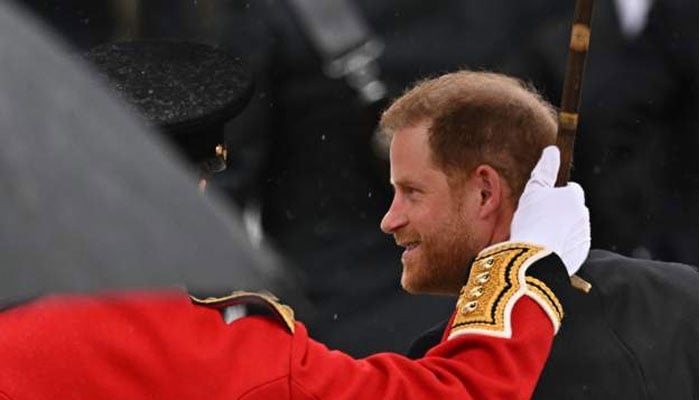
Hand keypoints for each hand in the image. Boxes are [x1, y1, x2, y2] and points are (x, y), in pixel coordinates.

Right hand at [510, 146, 590, 274]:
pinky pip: (572, 244)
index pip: (571, 189)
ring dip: (561, 228)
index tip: (542, 203)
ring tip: (540, 235)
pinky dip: (562, 244)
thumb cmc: (531, 221)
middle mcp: (584, 214)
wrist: (534, 258)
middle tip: (539, 220)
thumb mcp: (533, 191)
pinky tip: (546, 247)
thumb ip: (545, 170)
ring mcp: (584, 234)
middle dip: (561, 212)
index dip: (555, 195)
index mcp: (574, 196)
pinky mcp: (581, 252)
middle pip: (573, 208)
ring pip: (573, 226)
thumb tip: (552, 150)